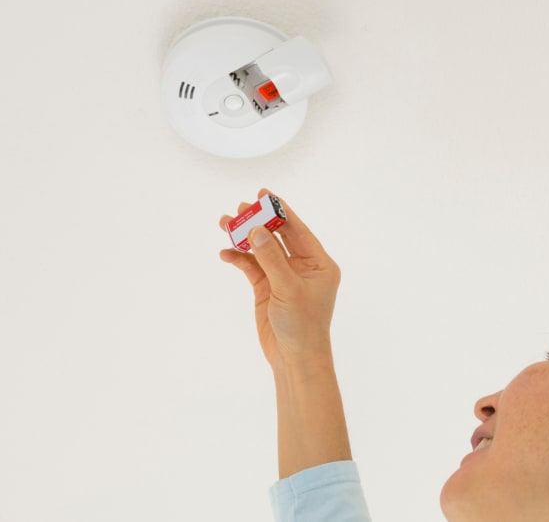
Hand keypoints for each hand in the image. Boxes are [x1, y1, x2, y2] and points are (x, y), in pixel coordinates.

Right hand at [219, 189, 340, 371]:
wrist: (294, 358)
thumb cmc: (303, 325)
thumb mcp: (288, 288)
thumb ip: (271, 258)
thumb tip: (256, 229)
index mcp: (319, 263)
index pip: (298, 230)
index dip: (281, 211)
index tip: (264, 194)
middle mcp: (302, 267)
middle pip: (278, 236)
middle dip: (259, 221)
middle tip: (240, 207)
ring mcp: (283, 277)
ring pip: (262, 250)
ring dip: (244, 238)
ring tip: (224, 223)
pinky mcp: (267, 288)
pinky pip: (251, 267)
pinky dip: (239, 258)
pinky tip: (225, 253)